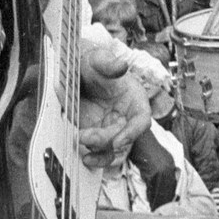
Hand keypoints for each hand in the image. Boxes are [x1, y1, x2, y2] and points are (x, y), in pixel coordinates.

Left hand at [77, 37, 151, 170]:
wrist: (75, 73)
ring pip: (113, 149)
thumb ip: (110, 63)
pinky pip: (100, 152)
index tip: (118, 141)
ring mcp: (112, 128)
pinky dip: (95, 158)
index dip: (133, 132)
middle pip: (123, 137)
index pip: (142, 119)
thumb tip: (121, 65)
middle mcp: (126, 117)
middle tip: (85, 136)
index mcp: (135, 99)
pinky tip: (85, 158)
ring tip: (83, 147)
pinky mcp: (97, 135)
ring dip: (100, 152)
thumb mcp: (99, 59)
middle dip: (105, 140)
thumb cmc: (93, 66)